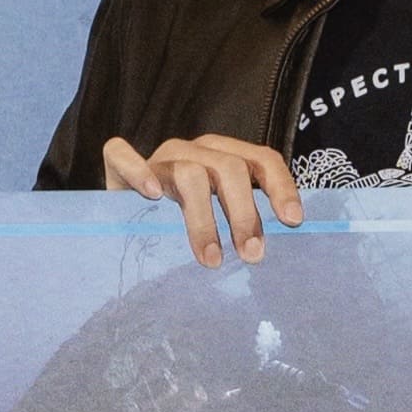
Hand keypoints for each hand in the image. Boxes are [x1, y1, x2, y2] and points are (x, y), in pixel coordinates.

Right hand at [103, 132, 302, 265]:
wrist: (123, 221)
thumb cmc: (179, 228)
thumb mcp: (218, 223)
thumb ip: (241, 227)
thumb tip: (270, 257)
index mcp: (225, 158)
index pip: (262, 160)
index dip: (281, 187)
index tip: (293, 221)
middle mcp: (195, 152)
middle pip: (229, 169)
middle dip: (245, 214)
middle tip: (252, 256)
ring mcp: (159, 158)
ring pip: (189, 172)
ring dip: (203, 219)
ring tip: (212, 259)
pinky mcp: (118, 166)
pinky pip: (122, 154)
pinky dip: (138, 170)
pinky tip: (152, 196)